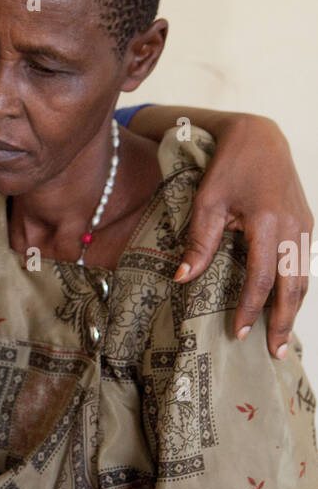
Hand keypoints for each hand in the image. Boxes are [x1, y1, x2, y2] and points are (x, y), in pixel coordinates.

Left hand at [173, 114, 311, 357]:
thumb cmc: (228, 167)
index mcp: (268, 221)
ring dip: (294, 310)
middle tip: (273, 352)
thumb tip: (182, 279)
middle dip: (283, 321)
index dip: (251, 307)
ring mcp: (305, 225)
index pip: (261, 277)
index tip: (240, 332)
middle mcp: (294, 226)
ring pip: (303, 278)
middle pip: (292, 285)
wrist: (259, 136)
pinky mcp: (307, 224)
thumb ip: (199, 241)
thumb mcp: (207, 201)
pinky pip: (305, 265)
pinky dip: (297, 289)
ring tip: (281, 339)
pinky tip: (287, 307)